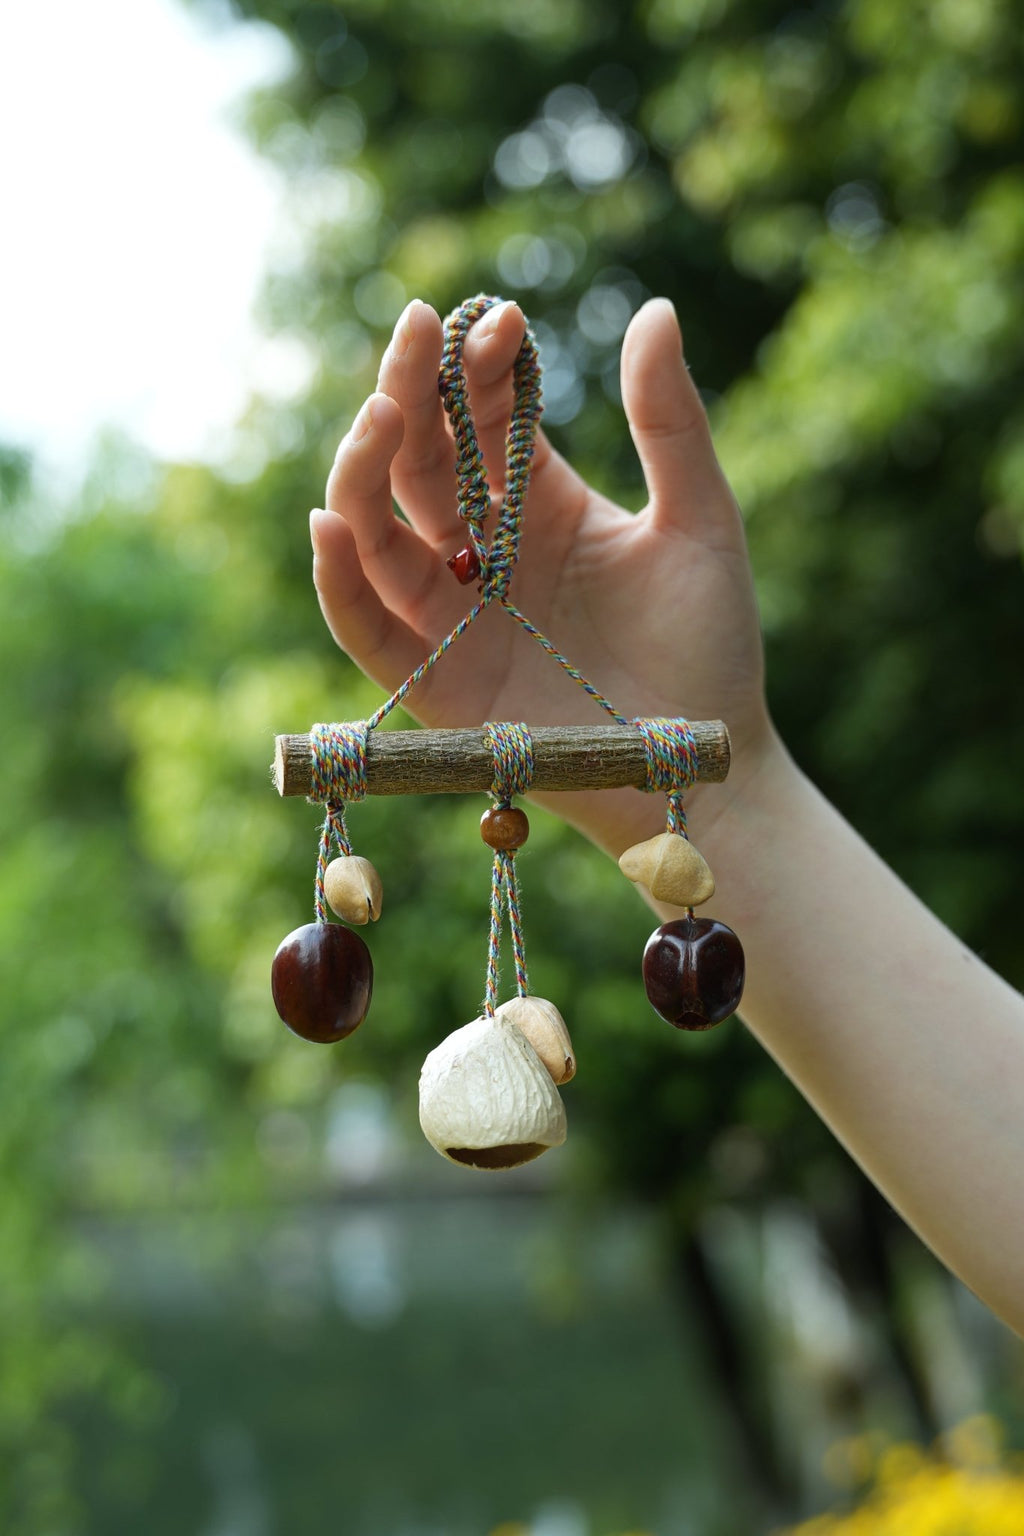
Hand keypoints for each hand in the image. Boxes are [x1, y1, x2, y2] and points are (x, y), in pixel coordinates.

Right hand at [311, 297, 774, 848]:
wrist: (703, 759)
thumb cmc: (710, 644)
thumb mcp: (700, 521)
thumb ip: (670, 424)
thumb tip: (656, 309)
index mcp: (538, 503)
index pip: (485, 418)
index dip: (482, 367)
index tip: (499, 320)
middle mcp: (482, 552)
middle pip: (418, 462)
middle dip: (412, 393)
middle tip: (417, 330)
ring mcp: (452, 616)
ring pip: (378, 533)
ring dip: (365, 471)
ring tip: (382, 412)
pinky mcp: (432, 683)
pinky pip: (368, 626)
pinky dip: (339, 579)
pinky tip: (334, 522)